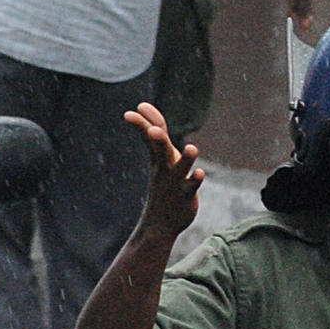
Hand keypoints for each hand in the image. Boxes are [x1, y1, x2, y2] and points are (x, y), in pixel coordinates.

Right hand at [125, 103, 203, 240]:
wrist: (160, 221)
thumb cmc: (163, 183)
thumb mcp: (159, 158)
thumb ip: (158, 134)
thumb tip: (143, 106)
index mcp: (157, 157)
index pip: (148, 138)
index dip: (140, 125)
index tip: (129, 114)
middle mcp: (164, 168)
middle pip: (160, 151)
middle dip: (158, 140)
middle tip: (153, 130)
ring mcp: (174, 182)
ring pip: (180, 169)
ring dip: (187, 159)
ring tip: (193, 148)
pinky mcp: (186, 196)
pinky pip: (191, 187)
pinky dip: (195, 180)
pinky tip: (201, 173)